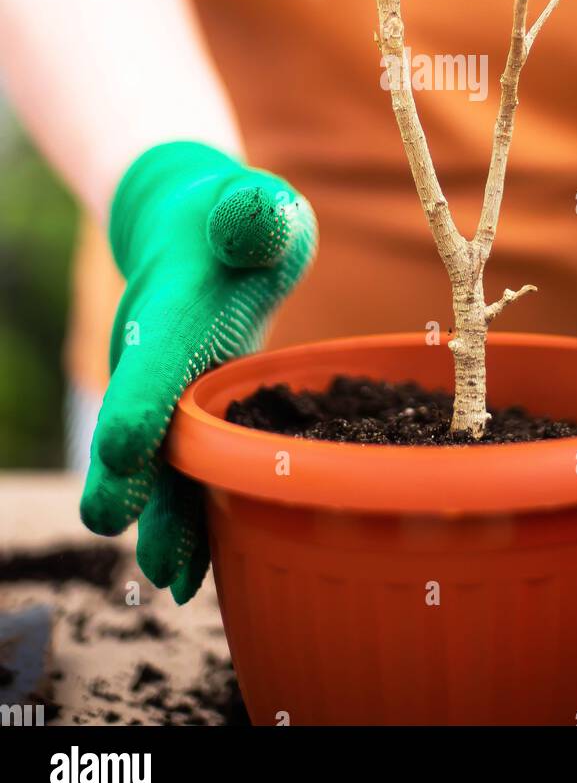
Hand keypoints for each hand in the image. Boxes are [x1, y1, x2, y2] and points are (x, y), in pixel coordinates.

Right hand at [80, 141, 316, 602]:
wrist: (196, 233)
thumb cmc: (242, 221)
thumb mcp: (258, 206)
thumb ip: (254, 214)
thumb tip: (256, 216)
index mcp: (176, 303)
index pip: (155, 350)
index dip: (140, 397)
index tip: (121, 446)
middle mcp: (158, 355)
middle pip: (138, 420)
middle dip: (128, 474)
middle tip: (112, 523)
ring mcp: (166, 390)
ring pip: (158, 462)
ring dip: (162, 515)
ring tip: (171, 576)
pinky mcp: (185, 414)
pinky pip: (180, 471)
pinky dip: (184, 518)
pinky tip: (190, 574)